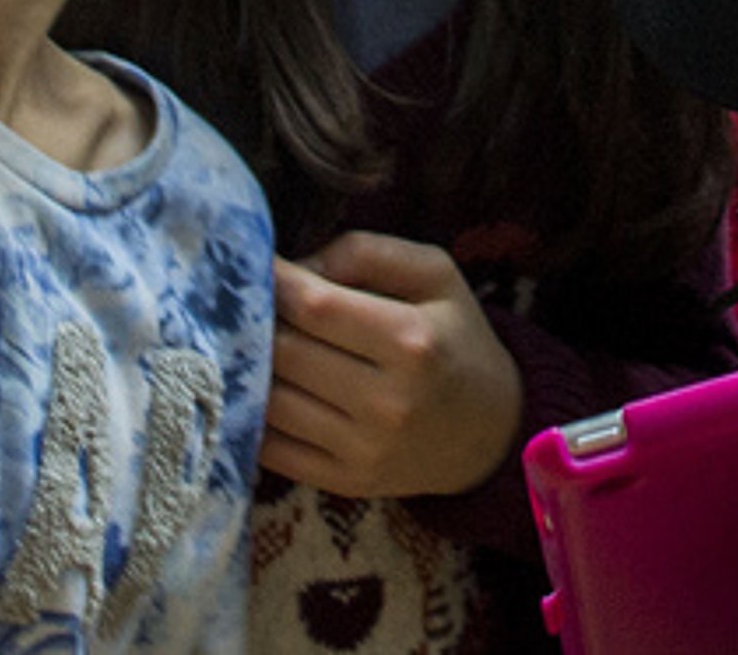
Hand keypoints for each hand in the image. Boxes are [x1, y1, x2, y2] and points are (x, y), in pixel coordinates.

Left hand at [263, 232, 524, 499]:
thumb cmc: (455, 337)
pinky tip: (255, 386)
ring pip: (271, 402)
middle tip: (245, 301)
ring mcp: (364, 451)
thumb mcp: (434, 274)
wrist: (491, 432)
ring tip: (247, 340)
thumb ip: (366, 253)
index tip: (252, 263)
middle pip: (286, 353)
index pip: (315, 306)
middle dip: (257, 321)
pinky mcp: (346, 484)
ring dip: (248, 367)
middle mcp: (386, 402)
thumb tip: (299, 268)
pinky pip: (272, 450)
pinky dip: (252, 414)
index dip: (273, 280)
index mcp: (410, 341)